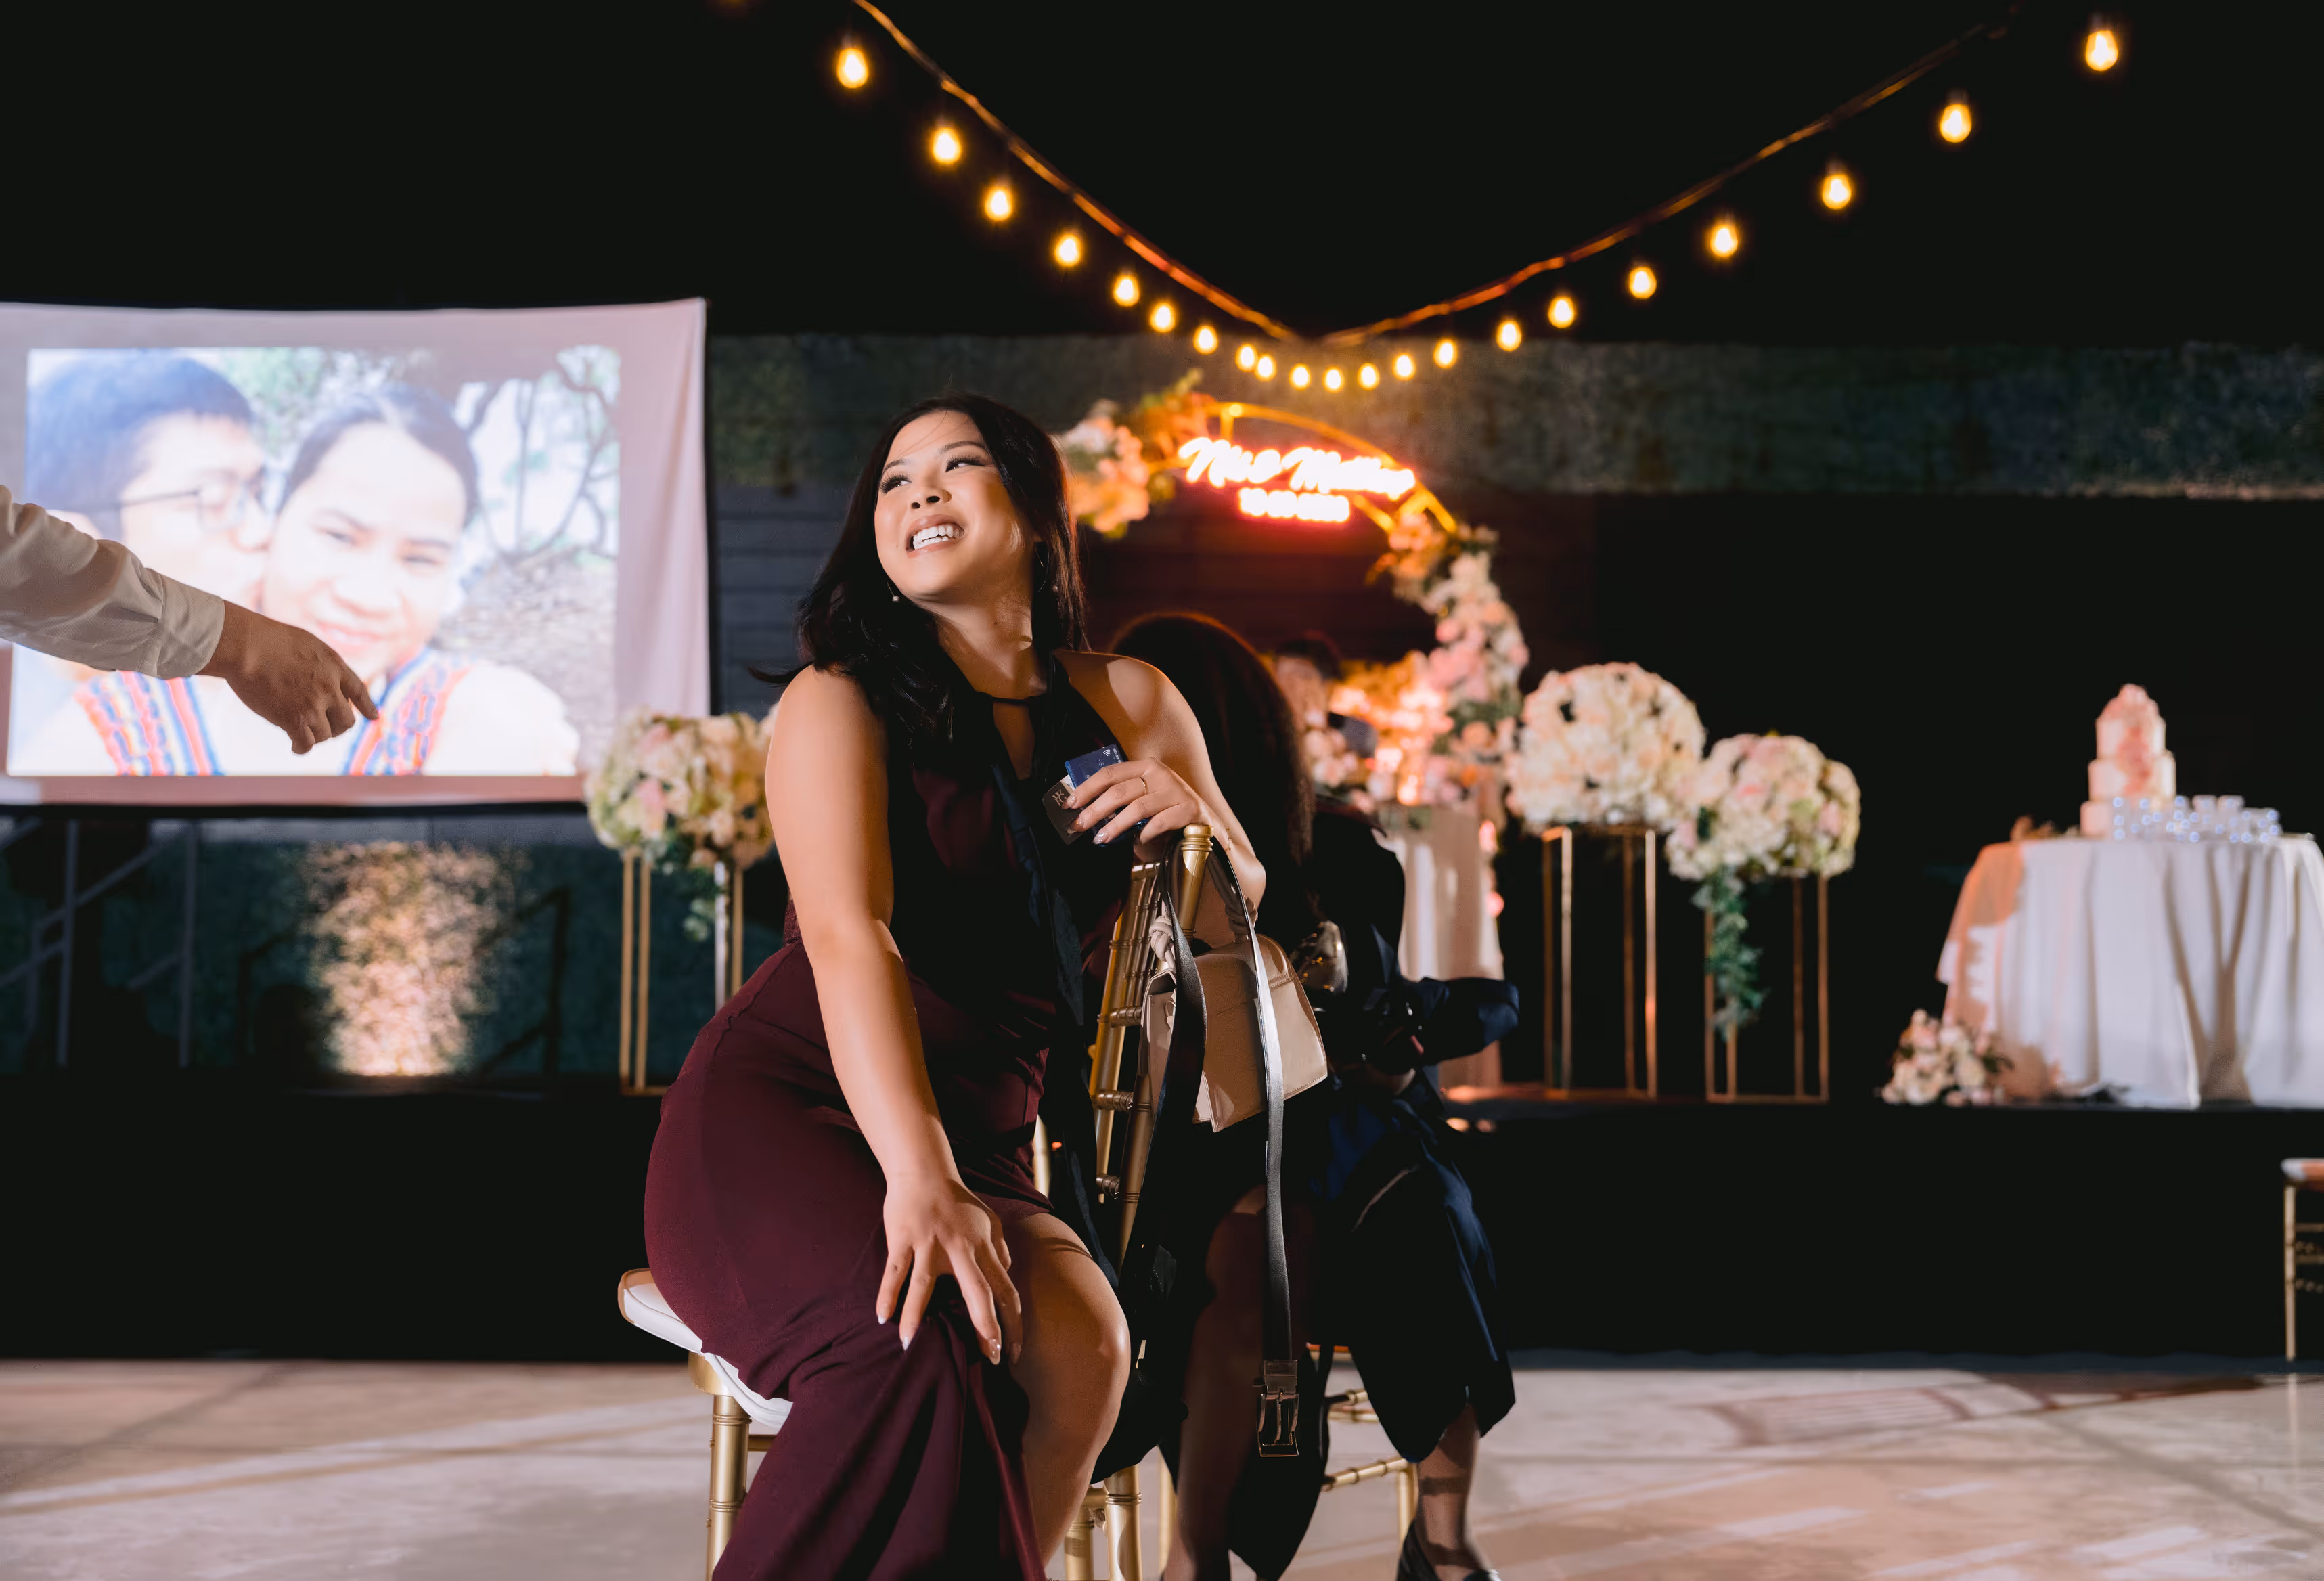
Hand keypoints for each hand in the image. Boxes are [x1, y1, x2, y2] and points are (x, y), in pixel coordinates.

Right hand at [200, 602, 378, 753]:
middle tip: (323, 727)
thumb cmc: (269, 639)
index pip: (359, 691)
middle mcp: (330, 688)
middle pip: (346, 720)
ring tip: (303, 734)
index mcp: (335, 667)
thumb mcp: (308, 644)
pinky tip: (295, 747)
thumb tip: (324, 675)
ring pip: (326, 734)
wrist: (248, 646)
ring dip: (315, 735)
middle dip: (336, 726)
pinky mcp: (293, 719)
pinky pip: (306, 743)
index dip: (366, 707)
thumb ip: (321, 663)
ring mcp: (313, 705)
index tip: (373, 717)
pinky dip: (301, 747)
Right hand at [875, 1173, 1022, 1365]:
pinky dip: (888, 1293)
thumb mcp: (988, 1219)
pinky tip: (882, 1317)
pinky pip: (895, 1271)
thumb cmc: (957, 1198)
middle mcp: (960, 1247)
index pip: (1005, 1289)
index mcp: (983, 1247)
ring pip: (924, 1285)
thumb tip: (1008, 1271)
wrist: (924, 1170)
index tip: (1013, 1350)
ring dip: (915, 1315)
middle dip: (985, 1325)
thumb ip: (1000, 1246)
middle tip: (987, 1356)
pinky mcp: (903, 1238)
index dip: (1012, 1321)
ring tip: (909, 1344)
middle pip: (977, 1291)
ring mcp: (929, 1243)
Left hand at [1066, 758, 1207, 855]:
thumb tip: (1085, 812)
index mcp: (1146, 767)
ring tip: (1100, 838)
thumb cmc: (1167, 813)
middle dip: (1094, 810)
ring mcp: (1176, 791)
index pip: (1110, 773)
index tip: (1070, 803)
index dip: (1087, 788)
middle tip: (1079, 825)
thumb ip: (1121, 801)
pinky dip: (1144, 834)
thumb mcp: (1143, 800)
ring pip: (1136, 807)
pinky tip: (1137, 842)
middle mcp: (1161, 775)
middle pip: (1119, 791)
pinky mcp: (1189, 809)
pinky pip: (1159, 823)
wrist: (1205, 824)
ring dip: (1114, 825)